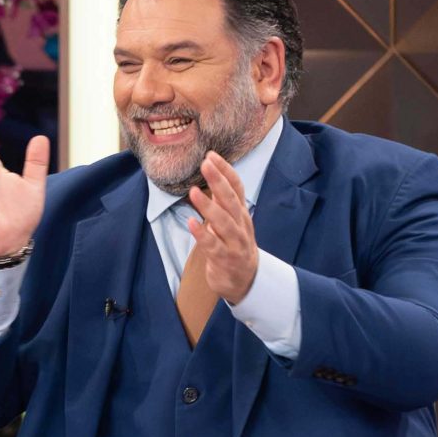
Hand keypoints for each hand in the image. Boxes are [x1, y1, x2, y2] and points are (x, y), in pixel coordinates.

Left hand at [185, 150, 260, 304]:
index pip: (236, 187)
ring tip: (193, 192)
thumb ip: (222, 202)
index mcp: (241, 214)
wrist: (246, 281)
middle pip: (231, 200)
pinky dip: (202, 234)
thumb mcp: (231, 222)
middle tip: (205, 163)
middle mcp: (240, 225)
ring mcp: (234, 243)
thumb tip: (213, 178)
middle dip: (218, 181)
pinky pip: (212, 246)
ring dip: (208, 206)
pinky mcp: (224, 259)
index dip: (225, 171)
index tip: (211, 155)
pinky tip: (191, 224)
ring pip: (223, 222)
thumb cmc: (234, 247)